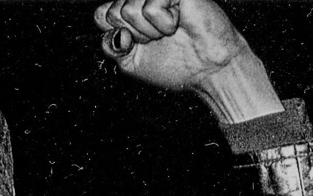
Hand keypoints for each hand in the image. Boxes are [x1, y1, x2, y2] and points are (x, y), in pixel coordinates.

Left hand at [94, 0, 281, 122]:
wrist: (210, 70)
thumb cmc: (178, 66)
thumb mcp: (131, 63)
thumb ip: (111, 46)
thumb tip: (114, 32)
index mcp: (131, 13)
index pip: (102, 15)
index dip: (117, 35)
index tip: (138, 44)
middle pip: (114, 12)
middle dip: (136, 35)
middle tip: (159, 39)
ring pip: (130, 9)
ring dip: (152, 31)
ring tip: (171, 32)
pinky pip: (151, 8)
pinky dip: (165, 24)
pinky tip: (179, 23)